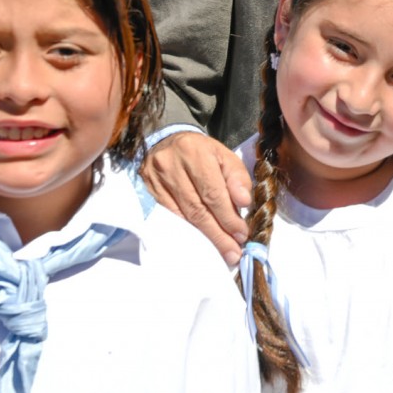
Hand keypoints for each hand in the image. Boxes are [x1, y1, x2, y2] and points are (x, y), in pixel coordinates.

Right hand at [140, 131, 252, 264]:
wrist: (167, 140)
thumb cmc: (202, 152)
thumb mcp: (225, 156)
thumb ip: (237, 178)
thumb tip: (244, 203)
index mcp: (195, 153)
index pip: (213, 192)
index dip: (228, 217)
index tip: (242, 234)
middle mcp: (172, 166)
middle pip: (197, 208)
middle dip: (218, 233)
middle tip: (233, 252)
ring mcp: (156, 180)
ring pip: (183, 216)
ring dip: (205, 237)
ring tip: (223, 250)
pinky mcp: (148, 191)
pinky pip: (170, 217)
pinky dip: (187, 231)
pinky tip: (200, 241)